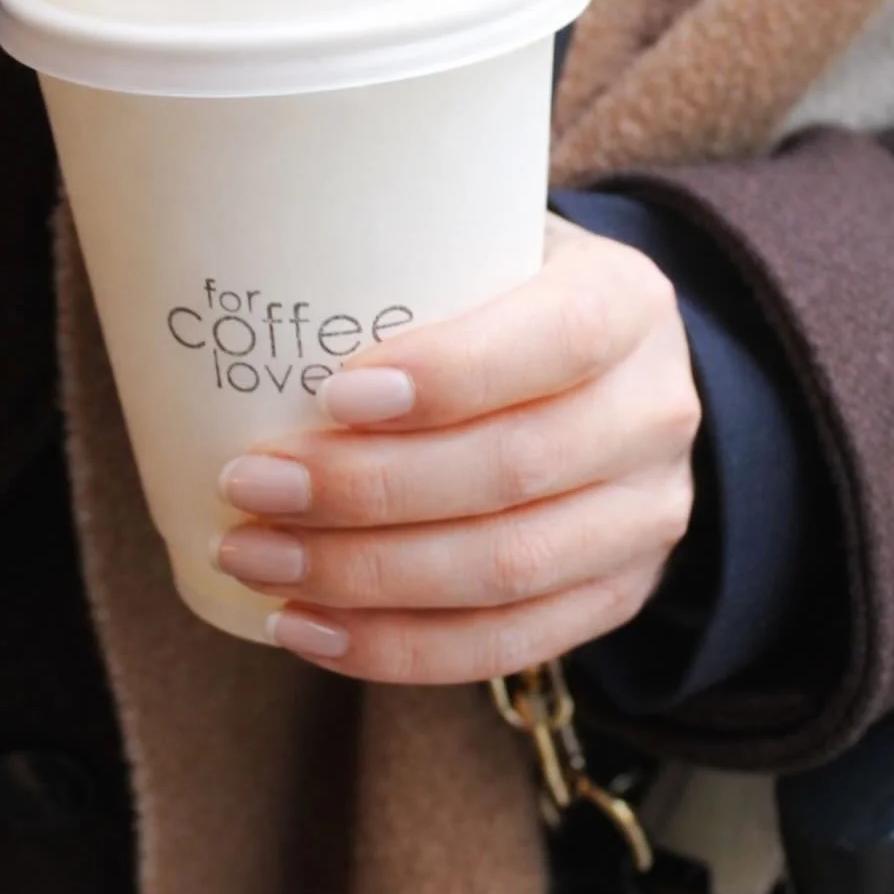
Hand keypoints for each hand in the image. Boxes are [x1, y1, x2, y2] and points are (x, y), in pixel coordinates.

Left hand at [213, 215, 702, 684]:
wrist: (600, 377)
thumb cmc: (500, 301)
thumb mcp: (481, 244)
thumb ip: (402, 259)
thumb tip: (238, 275)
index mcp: (627, 303)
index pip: (556, 341)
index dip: (450, 376)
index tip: (332, 395)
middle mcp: (655, 412)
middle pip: (516, 470)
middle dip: (369, 491)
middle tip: (252, 486)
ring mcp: (647, 516)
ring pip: (508, 570)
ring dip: (366, 577)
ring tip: (257, 559)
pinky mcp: (618, 594)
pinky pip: (508, 645)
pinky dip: (398, 648)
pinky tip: (308, 628)